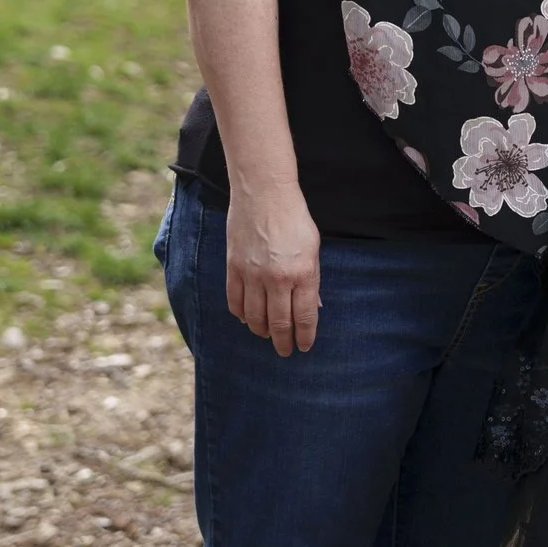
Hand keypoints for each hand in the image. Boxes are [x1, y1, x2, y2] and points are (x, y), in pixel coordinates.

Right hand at [225, 183, 320, 355]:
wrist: (264, 194)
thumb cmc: (294, 219)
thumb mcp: (314, 249)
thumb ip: (311, 279)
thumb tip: (312, 307)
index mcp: (303, 274)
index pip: (304, 317)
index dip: (304, 337)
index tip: (304, 347)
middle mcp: (277, 279)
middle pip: (279, 323)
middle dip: (283, 342)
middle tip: (285, 351)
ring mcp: (253, 275)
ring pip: (255, 317)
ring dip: (262, 331)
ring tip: (267, 336)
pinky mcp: (233, 268)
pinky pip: (235, 302)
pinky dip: (241, 315)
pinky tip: (247, 319)